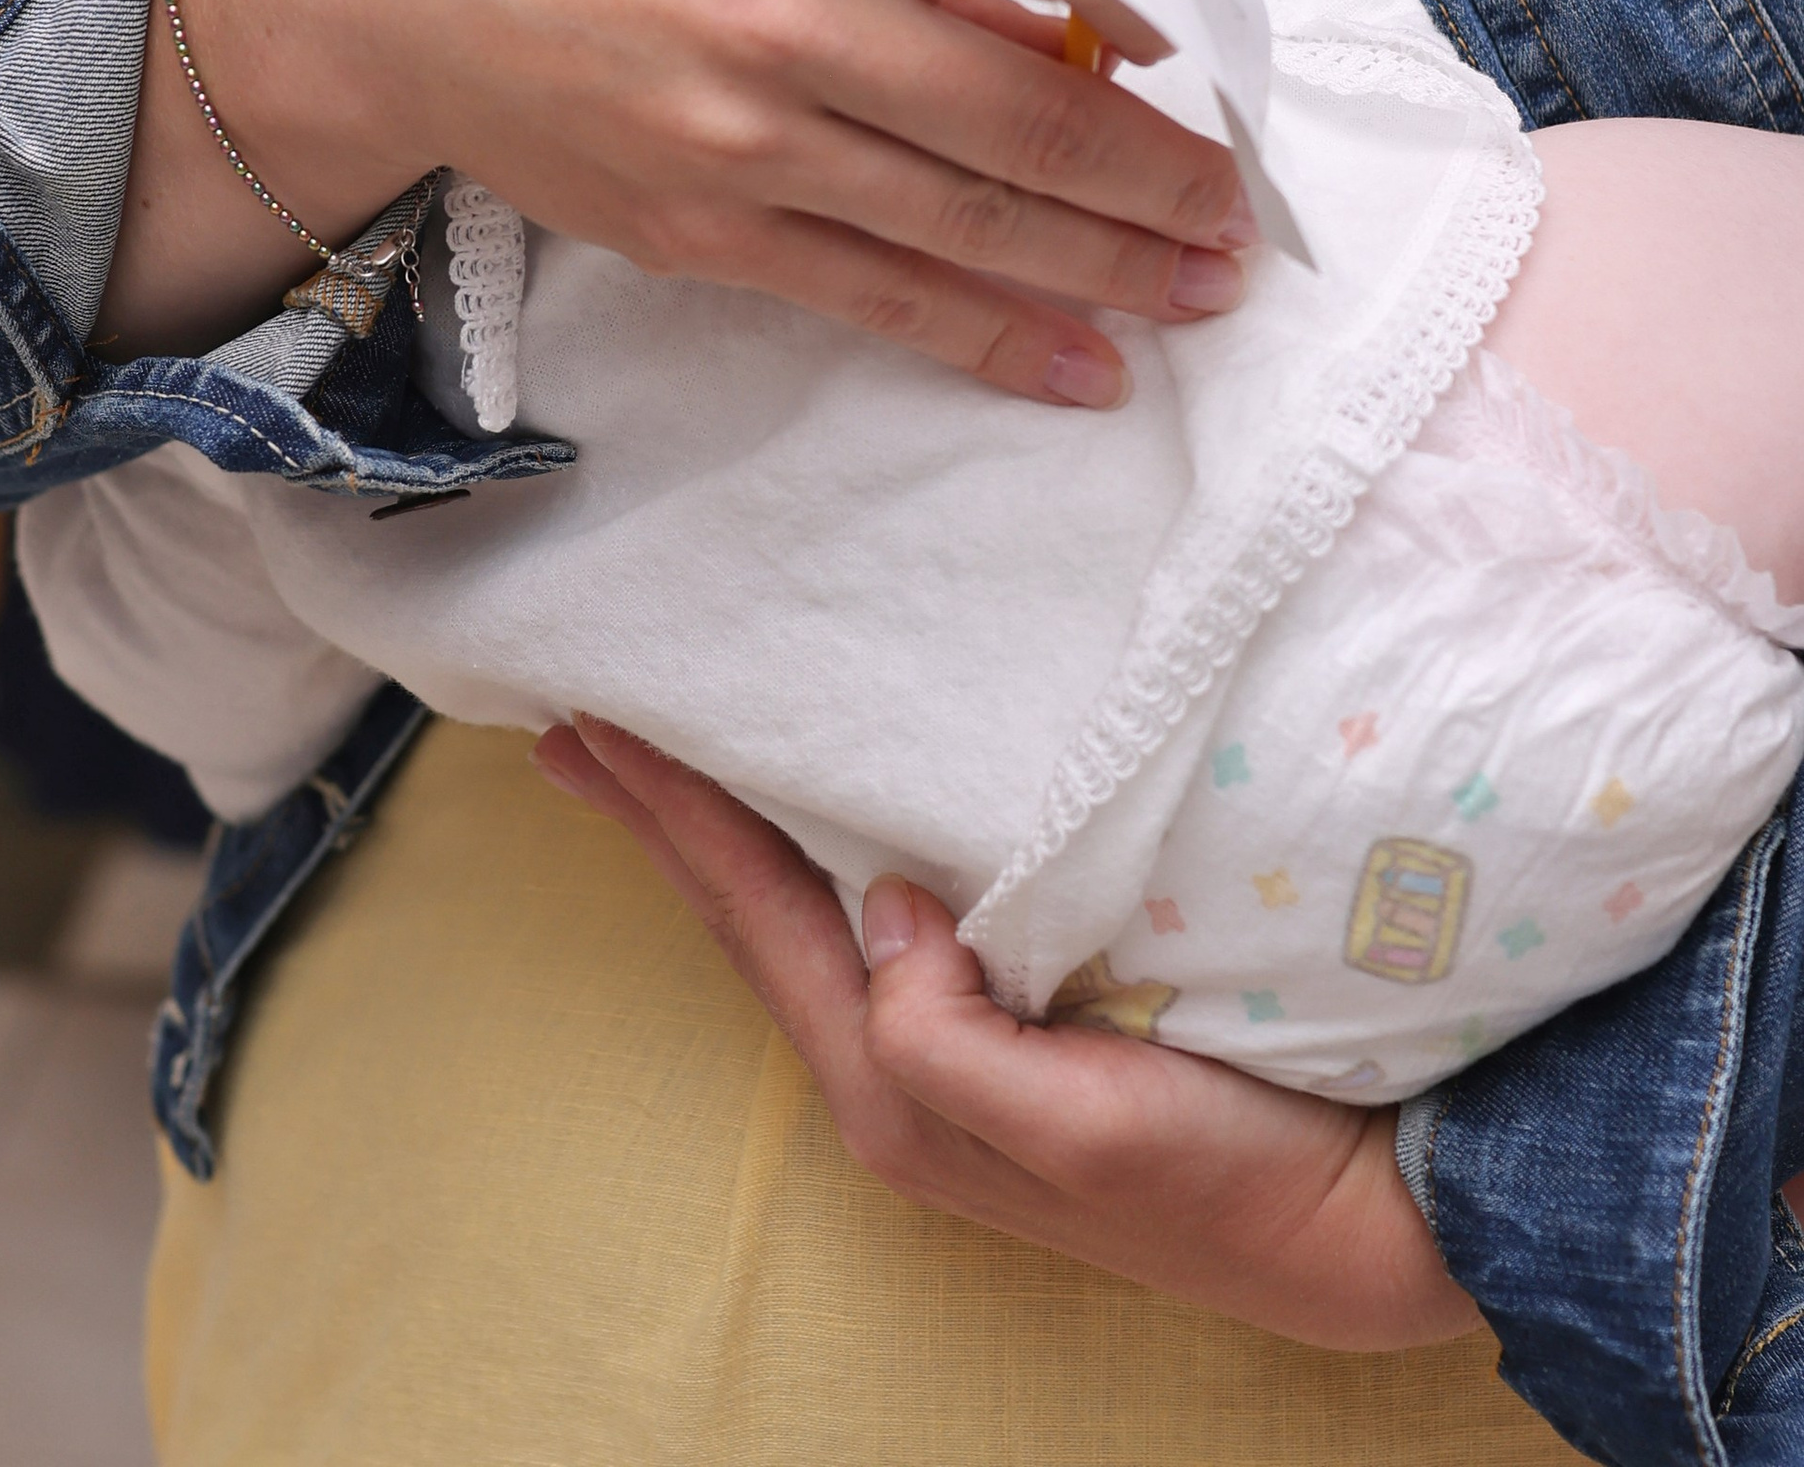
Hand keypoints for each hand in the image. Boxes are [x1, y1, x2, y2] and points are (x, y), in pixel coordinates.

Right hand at [104, 0, 1248, 377]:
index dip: (1157, 0)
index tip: (1224, 43)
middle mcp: (790, 10)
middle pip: (1032, 108)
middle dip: (1163, 170)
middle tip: (1247, 206)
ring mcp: (743, 135)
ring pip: (975, 219)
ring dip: (1112, 263)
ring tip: (1206, 287)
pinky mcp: (700, 228)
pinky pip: (878, 296)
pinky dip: (993, 336)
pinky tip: (1081, 364)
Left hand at [536, 720, 1476, 1356]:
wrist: (1372, 1224)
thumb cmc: (1231, 1180)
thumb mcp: (1081, 1130)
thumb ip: (949, 1044)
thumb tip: (880, 917)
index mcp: (901, 1088)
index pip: (760, 922)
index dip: (675, 824)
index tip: (596, 731)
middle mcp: (907, 1071)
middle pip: (756, 920)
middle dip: (667, 827)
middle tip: (584, 734)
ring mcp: (961, 1049)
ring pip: (808, 919)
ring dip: (732, 839)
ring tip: (667, 766)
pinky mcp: (1022, 1022)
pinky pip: (885, 921)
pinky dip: (825, 857)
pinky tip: (824, 820)